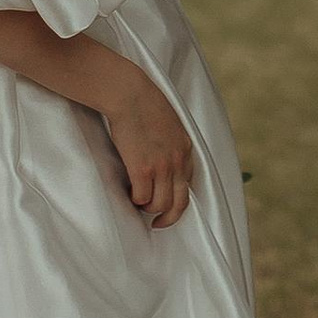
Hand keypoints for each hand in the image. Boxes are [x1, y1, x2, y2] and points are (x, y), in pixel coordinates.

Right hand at [103, 67, 195, 229]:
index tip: (168, 209)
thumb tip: (163, 160)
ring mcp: (161, 167)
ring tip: (138, 202)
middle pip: (178, 203)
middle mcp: (178, 162)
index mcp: (186, 151)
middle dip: (168, 218)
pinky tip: (129, 193)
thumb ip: (172, 145)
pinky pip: (141, 197)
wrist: (131, 95)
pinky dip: (135, 200)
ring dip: (148, 207)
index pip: (188, 187)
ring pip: (159, 204)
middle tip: (157, 223)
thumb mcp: (170, 125)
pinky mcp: (142, 169)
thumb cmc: (145, 105)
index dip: (178, 203)